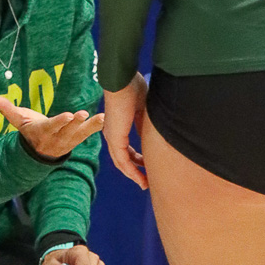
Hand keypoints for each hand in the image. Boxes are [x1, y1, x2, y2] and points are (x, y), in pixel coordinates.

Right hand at [0, 96, 103, 159]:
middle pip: (67, 130)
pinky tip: (105, 118)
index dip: (60, 122)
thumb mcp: (18, 120)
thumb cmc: (29, 131)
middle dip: (75, 123)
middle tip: (83, 114)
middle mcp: (56, 138)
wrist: (38, 153)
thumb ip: (7, 109)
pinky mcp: (76, 140)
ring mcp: (67, 141)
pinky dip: (96, 127)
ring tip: (101, 117)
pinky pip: (87, 134)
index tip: (68, 115)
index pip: (52, 126)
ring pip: (80, 134)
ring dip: (91, 126)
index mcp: (42, 132)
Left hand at [103, 74, 148, 188]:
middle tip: (146, 181)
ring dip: (133, 174)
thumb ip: (144, 125)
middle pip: (122, 159)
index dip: (136, 160)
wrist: (122, 80)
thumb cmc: (133, 88)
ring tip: (144, 184)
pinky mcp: (115, 137)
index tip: (148, 167)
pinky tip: (140, 178)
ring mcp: (112, 136)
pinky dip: (131, 171)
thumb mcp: (143, 110)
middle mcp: (112, 133)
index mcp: (118, 126)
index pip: (125, 149)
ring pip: (121, 162)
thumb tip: (152, 137)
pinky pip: (122, 160)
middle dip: (135, 171)